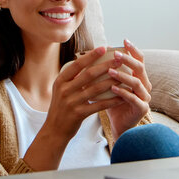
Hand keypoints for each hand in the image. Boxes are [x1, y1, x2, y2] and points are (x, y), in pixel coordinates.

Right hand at [24, 46, 124, 169]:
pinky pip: (99, 105)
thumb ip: (72, 77)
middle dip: (105, 65)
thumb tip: (87, 60)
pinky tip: (121, 96)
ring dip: (111, 81)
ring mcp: (71, 102)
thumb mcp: (61, 90)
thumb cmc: (62, 107)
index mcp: (60, 81)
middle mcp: (65, 90)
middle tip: (118, 59)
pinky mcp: (79, 114)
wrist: (54, 130)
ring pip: (96, 89)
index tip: (103, 47)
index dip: (91, 55)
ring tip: (124, 76)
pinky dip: (111, 100)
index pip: (77, 64)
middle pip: (89, 74)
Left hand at [105, 39, 151, 139]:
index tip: (124, 40)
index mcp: (139, 77)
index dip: (133, 49)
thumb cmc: (113, 103)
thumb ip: (106, 72)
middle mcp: (145, 85)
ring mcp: (145, 97)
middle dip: (128, 60)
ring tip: (110, 71)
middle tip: (116, 54)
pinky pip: (133, 99)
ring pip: (137, 83)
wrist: (119, 125)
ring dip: (123, 76)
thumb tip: (89, 55)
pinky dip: (123, 92)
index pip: (139, 59)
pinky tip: (113, 88)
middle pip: (140, 68)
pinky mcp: (142, 109)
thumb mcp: (109, 85)